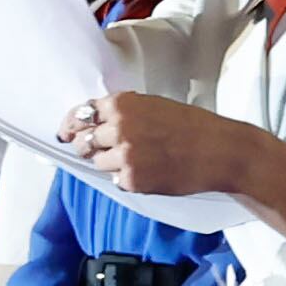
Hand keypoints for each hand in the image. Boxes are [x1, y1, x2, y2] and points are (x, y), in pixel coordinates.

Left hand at [50, 92, 240, 202]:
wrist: (220, 151)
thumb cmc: (193, 126)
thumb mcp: (154, 105)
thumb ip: (124, 112)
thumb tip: (98, 123)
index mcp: (122, 104)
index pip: (81, 114)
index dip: (70, 125)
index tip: (66, 132)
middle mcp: (118, 128)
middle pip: (83, 141)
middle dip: (87, 147)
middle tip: (97, 151)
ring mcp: (124, 155)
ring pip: (98, 163)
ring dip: (110, 164)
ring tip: (138, 160)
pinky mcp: (132, 180)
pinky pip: (117, 181)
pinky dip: (127, 178)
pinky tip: (149, 171)